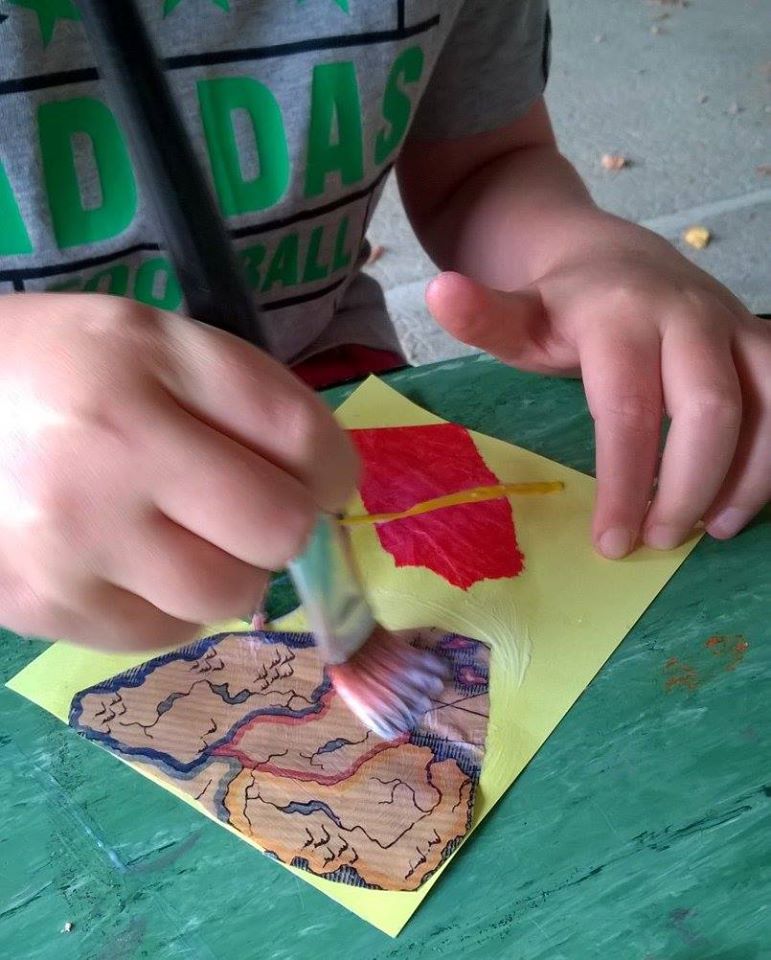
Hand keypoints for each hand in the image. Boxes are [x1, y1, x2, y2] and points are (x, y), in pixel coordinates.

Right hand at [0, 293, 356, 648]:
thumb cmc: (54, 371)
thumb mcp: (148, 342)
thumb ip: (242, 402)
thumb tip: (324, 490)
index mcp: (147, 356)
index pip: (300, 434)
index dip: (334, 469)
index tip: (321, 480)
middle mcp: (113, 445)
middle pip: (278, 529)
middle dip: (283, 525)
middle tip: (248, 511)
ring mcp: (73, 536)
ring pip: (229, 596)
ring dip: (229, 571)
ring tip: (182, 537)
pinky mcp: (41, 603)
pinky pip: (164, 632)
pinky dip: (169, 605)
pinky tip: (130, 563)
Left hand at [426, 225, 769, 557]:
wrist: (609, 252)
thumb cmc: (558, 304)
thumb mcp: (515, 314)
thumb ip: (482, 316)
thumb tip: (438, 294)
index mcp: (618, 314)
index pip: (627, 408)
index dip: (624, 482)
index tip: (611, 543)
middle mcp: (687, 314)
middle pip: (712, 409)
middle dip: (690, 486)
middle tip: (660, 540)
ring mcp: (733, 323)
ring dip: (751, 476)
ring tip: (712, 529)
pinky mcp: (760, 338)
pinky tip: (746, 496)